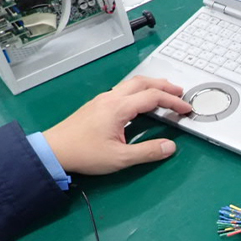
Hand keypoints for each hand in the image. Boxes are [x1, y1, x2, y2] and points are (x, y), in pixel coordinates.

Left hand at [43, 76, 191, 174]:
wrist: (54, 150)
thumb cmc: (85, 154)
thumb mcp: (120, 158)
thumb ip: (147, 152)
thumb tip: (170, 147)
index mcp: (119, 108)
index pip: (153, 97)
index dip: (173, 102)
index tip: (187, 109)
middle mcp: (111, 98)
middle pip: (143, 82)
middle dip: (164, 85)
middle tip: (180, 93)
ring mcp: (103, 99)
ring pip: (131, 84)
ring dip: (151, 85)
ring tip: (164, 92)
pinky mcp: (97, 104)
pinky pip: (123, 90)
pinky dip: (139, 90)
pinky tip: (141, 100)